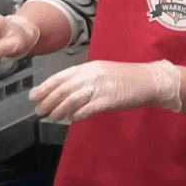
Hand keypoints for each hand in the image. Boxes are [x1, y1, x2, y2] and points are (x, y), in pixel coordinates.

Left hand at [30, 59, 181, 121]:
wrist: (150, 80)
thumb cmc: (128, 78)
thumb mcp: (103, 72)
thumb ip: (84, 80)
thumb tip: (64, 93)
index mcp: (90, 67)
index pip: (61, 76)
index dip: (45, 87)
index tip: (34, 96)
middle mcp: (93, 74)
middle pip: (63, 89)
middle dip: (48, 101)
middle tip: (40, 110)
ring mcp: (101, 86)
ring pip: (72, 99)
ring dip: (59, 110)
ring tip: (53, 117)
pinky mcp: (110, 99)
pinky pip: (88, 108)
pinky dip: (77, 115)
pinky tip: (72, 119)